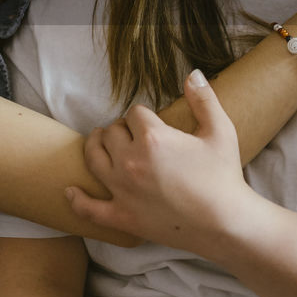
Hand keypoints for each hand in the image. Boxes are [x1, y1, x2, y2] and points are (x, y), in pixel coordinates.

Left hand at [66, 70, 253, 253]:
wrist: (225, 222)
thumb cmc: (224, 176)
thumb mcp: (220, 131)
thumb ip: (204, 99)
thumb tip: (192, 73)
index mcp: (153, 137)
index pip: (134, 113)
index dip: (143, 116)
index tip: (150, 122)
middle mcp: (130, 161)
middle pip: (111, 133)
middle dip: (121, 130)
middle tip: (132, 135)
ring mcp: (123, 190)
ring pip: (94, 159)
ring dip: (95, 147)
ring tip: (100, 142)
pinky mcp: (122, 217)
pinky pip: (89, 208)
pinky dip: (77, 198)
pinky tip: (70, 190)